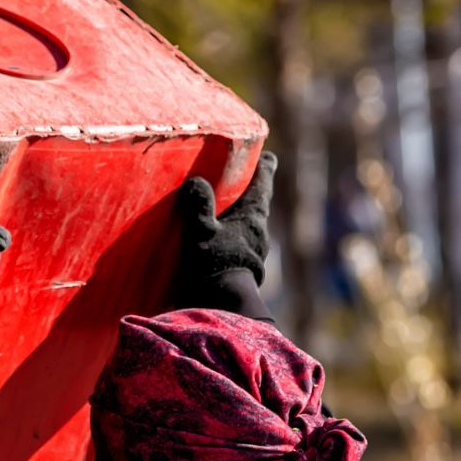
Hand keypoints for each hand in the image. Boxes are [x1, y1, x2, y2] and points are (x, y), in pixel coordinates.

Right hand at [176, 150, 277, 287]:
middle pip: (257, 201)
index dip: (263, 165)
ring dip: (237, 216)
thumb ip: (199, 204)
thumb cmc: (215, 263)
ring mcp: (256, 250)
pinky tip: (217, 240)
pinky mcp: (247, 267)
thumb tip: (197, 181)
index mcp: (254, 214)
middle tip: (233, 179)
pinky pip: (241, 243)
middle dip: (246, 191)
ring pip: (249, 224)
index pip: (264, 181)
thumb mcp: (202, 230)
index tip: (263, 154)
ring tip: (220, 210)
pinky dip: (231, 236)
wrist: (225, 305)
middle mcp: (260, 230)